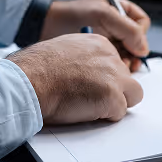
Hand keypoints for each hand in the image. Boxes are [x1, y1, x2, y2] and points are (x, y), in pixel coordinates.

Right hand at [7, 34, 143, 124]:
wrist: (29, 79)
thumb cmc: (36, 68)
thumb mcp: (65, 50)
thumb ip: (83, 57)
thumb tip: (88, 69)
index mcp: (99, 43)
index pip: (117, 62)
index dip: (106, 78)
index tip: (94, 85)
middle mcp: (111, 56)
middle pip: (127, 78)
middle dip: (114, 90)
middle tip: (92, 98)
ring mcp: (114, 76)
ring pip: (132, 95)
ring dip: (115, 103)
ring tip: (90, 106)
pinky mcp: (112, 97)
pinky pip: (119, 113)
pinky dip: (105, 117)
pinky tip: (85, 111)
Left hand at [40, 0, 150, 71]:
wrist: (47, 26)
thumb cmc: (74, 15)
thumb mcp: (103, 15)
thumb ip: (127, 29)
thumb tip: (143, 49)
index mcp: (120, 9)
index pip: (141, 22)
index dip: (140, 35)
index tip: (133, 47)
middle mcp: (116, 23)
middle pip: (136, 40)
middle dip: (133, 52)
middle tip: (128, 63)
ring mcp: (108, 37)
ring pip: (127, 52)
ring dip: (125, 61)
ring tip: (119, 68)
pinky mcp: (99, 51)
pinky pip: (114, 60)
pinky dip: (115, 66)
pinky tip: (109, 70)